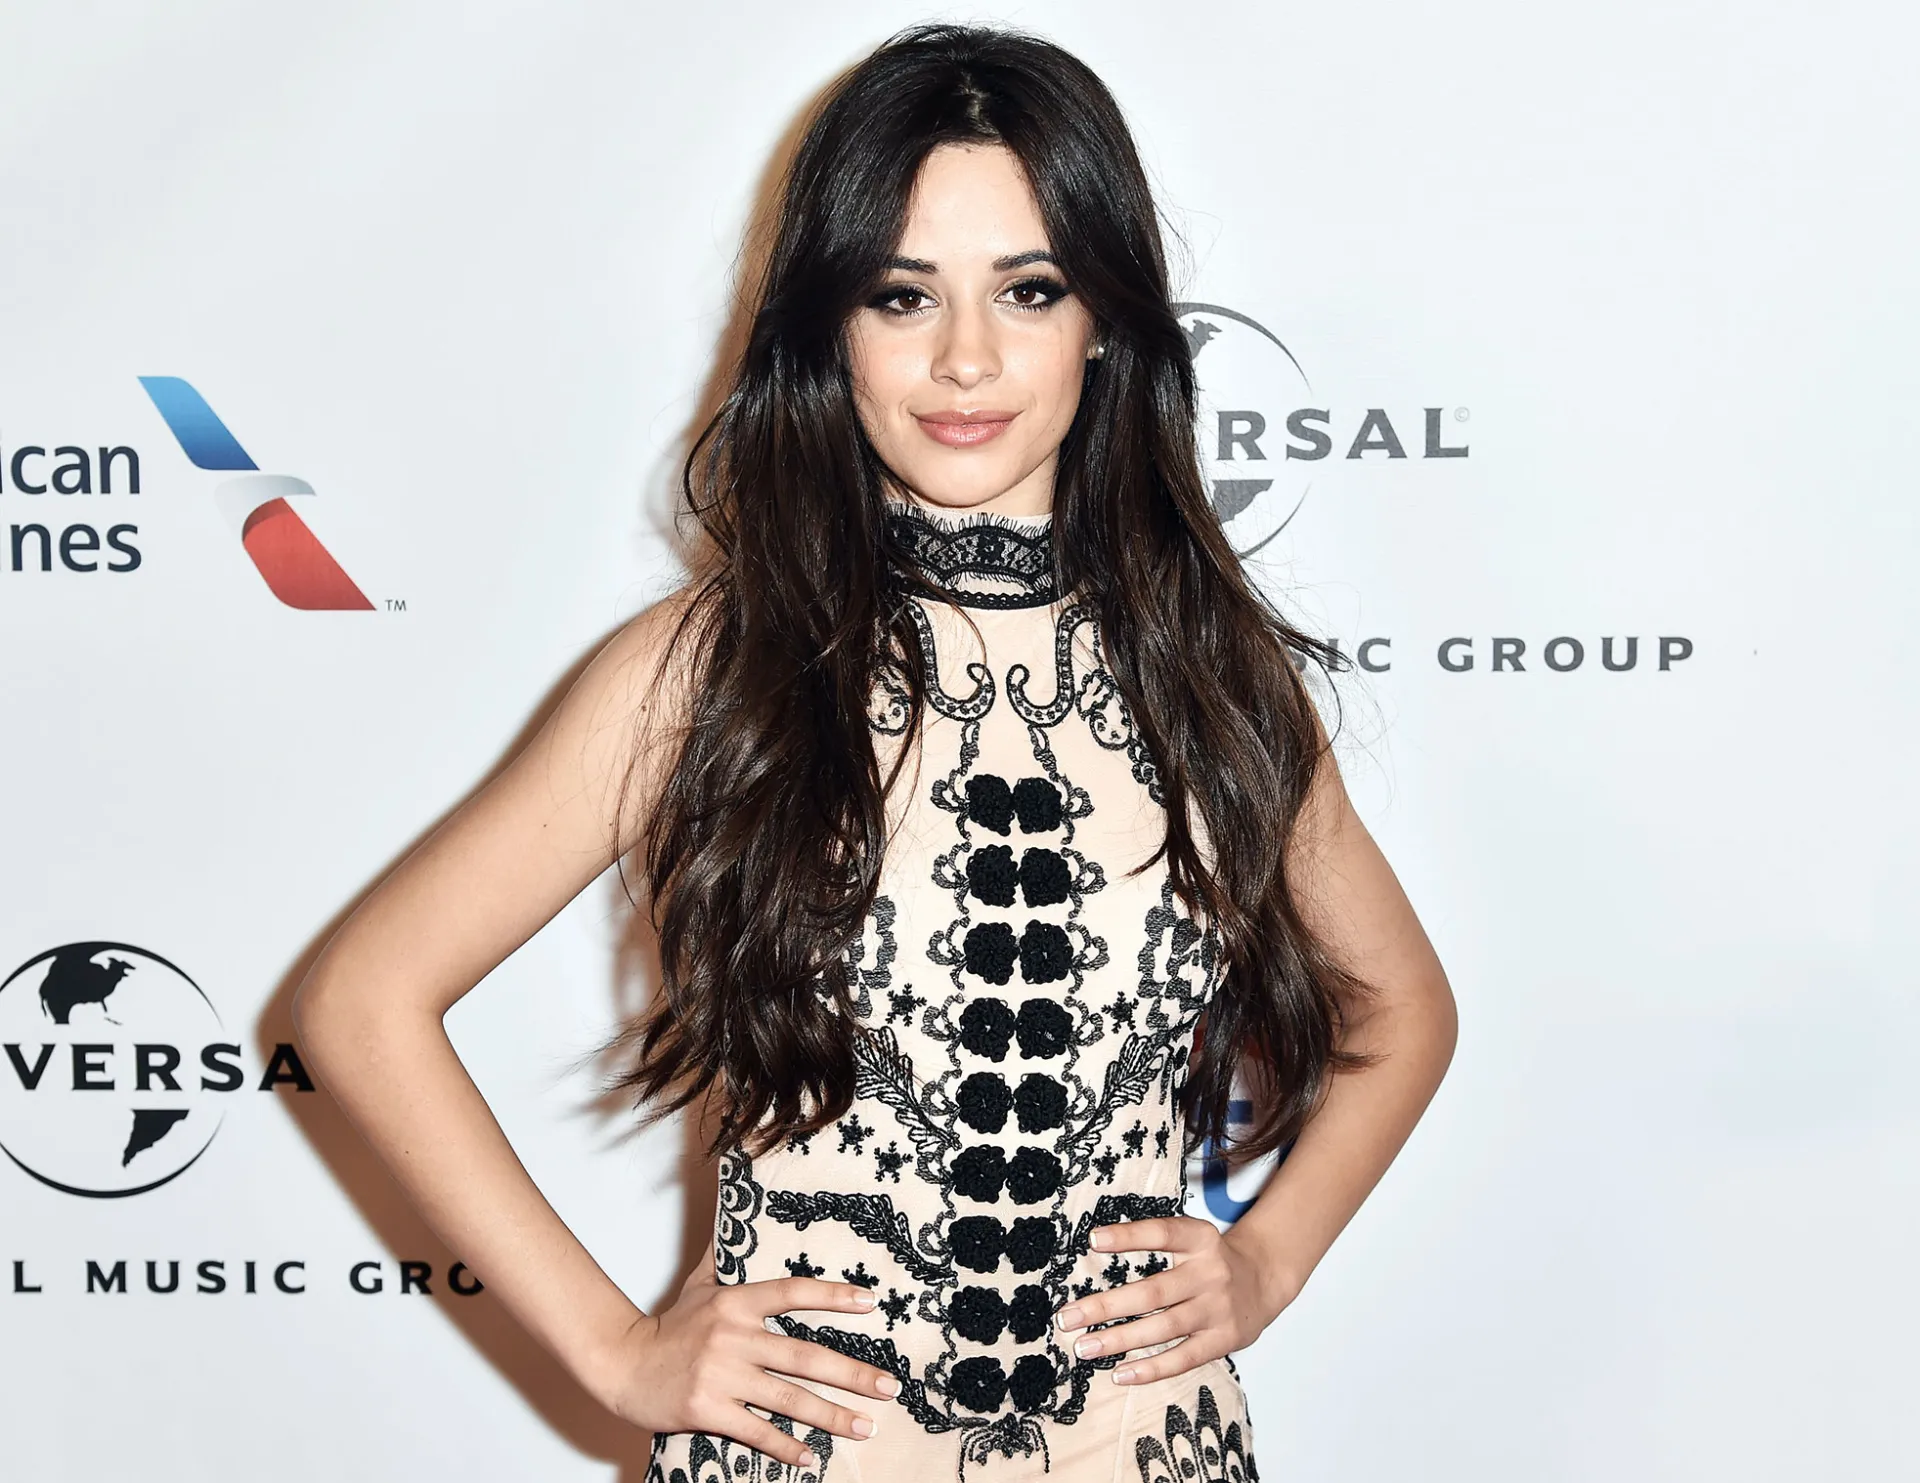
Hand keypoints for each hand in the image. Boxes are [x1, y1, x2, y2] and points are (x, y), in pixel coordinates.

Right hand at [591, 1256, 902, 1466]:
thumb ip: (723, 1259)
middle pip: (805, 1355)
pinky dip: (786, 1446)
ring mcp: (722, 1374)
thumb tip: (736, 1219)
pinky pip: (757, 1430)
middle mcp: (734, 1336)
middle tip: (889, 1387)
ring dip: (832, 1415)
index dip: (834, 1296)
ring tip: (866, 1426)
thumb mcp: (696, 1285)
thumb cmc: (666, 1327)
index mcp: (736, 1302)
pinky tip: (810, 1456)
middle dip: (853, 1374)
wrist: (622, 1364)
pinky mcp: (708, 1409)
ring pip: (789, 1397)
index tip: (871, 1302)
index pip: (794, 1292)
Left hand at [1052, 1215, 1295, 1384]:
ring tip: (1085, 1347)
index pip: (1160, 1234)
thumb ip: (1155, 1240)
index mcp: (1200, 1239)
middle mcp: (1209, 1272)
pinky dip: (1151, 1369)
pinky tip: (1121, 1373)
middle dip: (1105, 1306)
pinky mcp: (1223, 1340)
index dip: (1127, 1237)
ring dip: (1119, 1341)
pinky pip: (1183, 1358)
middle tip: (1067, 1318)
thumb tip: (1096, 1245)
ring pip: (1162, 1328)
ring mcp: (1217, 1308)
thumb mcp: (1193, 1237)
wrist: (1265, 1279)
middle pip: (1152, 1292)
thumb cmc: (1211, 1259)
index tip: (1092, 1240)